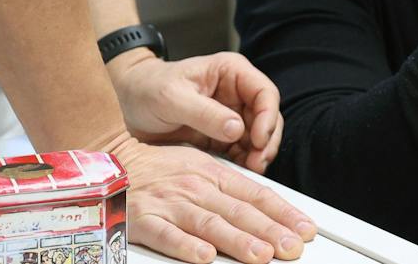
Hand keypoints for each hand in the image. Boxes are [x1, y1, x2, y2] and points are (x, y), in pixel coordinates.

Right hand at [106, 135, 316, 263]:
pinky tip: (204, 257)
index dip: (283, 213)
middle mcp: (196, 188)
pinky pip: (167, 235)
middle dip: (270, 230)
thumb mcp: (201, 168)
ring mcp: (171, 204)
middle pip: (239, 211)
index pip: (257, 195)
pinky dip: (186, 246)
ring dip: (237, 241)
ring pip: (209, 224)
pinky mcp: (144, 220)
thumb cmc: (159, 169)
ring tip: (261, 255)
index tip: (304, 229)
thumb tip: (268, 208)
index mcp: (214, 175)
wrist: (112, 162)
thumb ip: (231, 189)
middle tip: (292, 248)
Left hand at [109, 52, 284, 172]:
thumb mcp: (172, 98)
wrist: (127, 104)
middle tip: (257, 163)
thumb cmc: (148, 89)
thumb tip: (237, 129)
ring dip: (257, 154)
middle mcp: (236, 92)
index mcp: (230, 72)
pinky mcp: (222, 135)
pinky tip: (238, 172)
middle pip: (267, 117)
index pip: (264, 92)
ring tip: (250, 171)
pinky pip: (242, 150)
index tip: (258, 139)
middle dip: (266, 141)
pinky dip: (243, 162)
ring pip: (258, 136)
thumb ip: (204, 113)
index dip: (267, 116)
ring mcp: (231, 115)